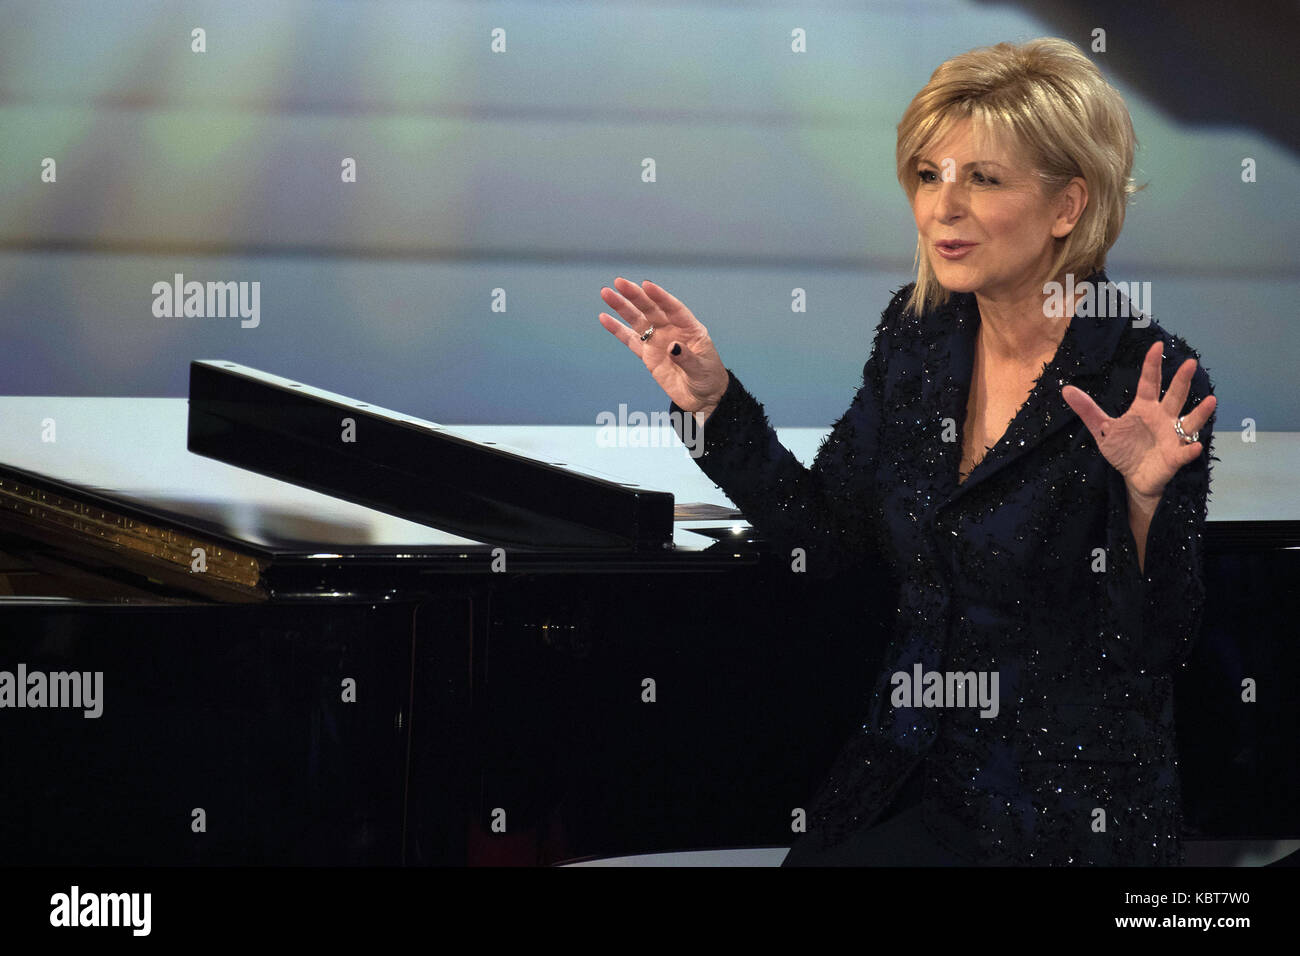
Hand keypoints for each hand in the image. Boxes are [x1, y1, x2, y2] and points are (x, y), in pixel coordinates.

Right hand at [597, 278, 729, 414]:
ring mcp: (658, 340)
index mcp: (689, 328)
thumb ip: (687, 357)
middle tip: (619, 282)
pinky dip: (617, 329)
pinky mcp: (647, 355)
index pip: (673, 308)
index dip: (660, 296)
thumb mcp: (701, 369)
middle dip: (635, 295)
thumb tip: (672, 346)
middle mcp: (672, 329)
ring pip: (637, 320)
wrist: (701, 397)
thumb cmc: (707, 379)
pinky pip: (630, 340)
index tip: (646, 285)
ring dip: (622, 307)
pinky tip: (604, 317)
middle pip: (651, 309)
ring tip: (606, 293)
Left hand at [1062, 340, 1215, 499]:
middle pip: (1174, 396)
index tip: (1156, 345)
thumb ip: (1088, 410)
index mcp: (1145, 408)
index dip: (1152, 365)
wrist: (1133, 478)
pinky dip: (1190, 450)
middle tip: (1191, 363)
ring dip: (1200, 413)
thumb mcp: (1103, 429)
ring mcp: (1172, 436)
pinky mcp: (1175, 457)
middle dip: (1182, 380)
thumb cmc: (1123, 450)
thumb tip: (1065, 389)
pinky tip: (1194, 447)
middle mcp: (1163, 418)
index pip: (1149, 382)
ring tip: (1211, 400)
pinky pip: (1185, 452)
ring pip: (1189, 422)